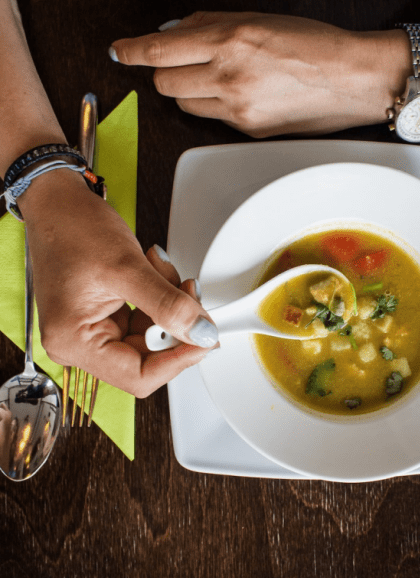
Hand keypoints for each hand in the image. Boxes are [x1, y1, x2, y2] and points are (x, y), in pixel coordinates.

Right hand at [19, 171, 218, 397]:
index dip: (178, 359)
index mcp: (73, 342)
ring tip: (161, 267)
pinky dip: (158, 295)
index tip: (204, 337)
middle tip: (188, 291)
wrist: (57, 201)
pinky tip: (153, 269)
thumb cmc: (71, 228)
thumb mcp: (126, 267)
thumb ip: (167, 304)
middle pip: (148, 356)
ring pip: (151, 333)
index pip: (138, 375)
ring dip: (168, 303)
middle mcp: (79, 343)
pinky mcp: (104, 315)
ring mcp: (92, 329)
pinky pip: (144, 317)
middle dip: (174, 322)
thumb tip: (199, 332)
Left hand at [110, 11, 411, 137]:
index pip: (159, 50)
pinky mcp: (248, 131)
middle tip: (177, 64)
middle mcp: (228, 78)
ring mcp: (237, 110)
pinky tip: (240, 93)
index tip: (121, 51)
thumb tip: (174, 32)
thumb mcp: (258, 19)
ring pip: (186, 106)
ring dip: (189, 91)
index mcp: (230, 41)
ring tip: (216, 78)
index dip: (132, 51)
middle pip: (165, 84)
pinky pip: (214, 119)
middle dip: (164, 73)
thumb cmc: (314, 43)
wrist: (352, 79)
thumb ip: (210, 25)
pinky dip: (215, 105)